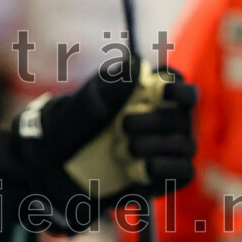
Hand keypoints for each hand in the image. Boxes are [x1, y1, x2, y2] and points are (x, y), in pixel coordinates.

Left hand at [0, 60, 196, 232]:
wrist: (55, 172)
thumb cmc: (67, 131)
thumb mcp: (79, 109)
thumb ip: (106, 89)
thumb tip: (137, 65)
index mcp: (143, 95)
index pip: (176, 84)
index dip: (178, 87)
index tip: (164, 91)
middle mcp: (160, 119)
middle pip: (183, 115)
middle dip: (158, 120)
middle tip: (125, 126)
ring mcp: (164, 148)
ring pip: (185, 144)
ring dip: (159, 145)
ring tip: (126, 148)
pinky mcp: (163, 176)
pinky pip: (184, 172)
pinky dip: (167, 169)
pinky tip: (141, 168)